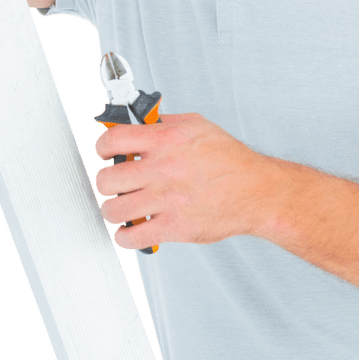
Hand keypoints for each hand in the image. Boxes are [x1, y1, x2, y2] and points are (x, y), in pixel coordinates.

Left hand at [93, 113, 278, 249]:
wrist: (257, 191)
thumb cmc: (229, 159)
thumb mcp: (194, 125)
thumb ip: (162, 124)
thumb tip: (136, 122)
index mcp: (165, 140)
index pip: (113, 139)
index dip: (102, 147)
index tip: (105, 154)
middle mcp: (163, 169)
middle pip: (107, 179)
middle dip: (106, 182)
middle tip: (113, 184)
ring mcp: (167, 200)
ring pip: (115, 210)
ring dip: (113, 210)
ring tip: (121, 207)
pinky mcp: (175, 227)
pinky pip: (133, 237)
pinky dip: (125, 236)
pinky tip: (130, 230)